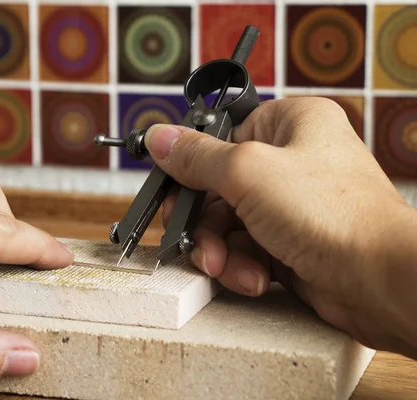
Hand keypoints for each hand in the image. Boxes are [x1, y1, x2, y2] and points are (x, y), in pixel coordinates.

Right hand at [144, 97, 416, 358]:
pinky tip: (255, 278)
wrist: (380, 281)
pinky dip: (241, 267)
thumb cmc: (334, 216)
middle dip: (205, 222)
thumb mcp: (248, 172)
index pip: (219, 138)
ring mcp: (290, 205)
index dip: (191, 168)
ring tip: (229, 267)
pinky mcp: (290, 242)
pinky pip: (245, 250)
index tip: (171, 193)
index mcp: (289, 125)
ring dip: (221, 251)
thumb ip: (198, 157)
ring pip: (228, 225)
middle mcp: (291, 162)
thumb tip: (160, 137)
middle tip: (195, 240)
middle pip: (217, 188)